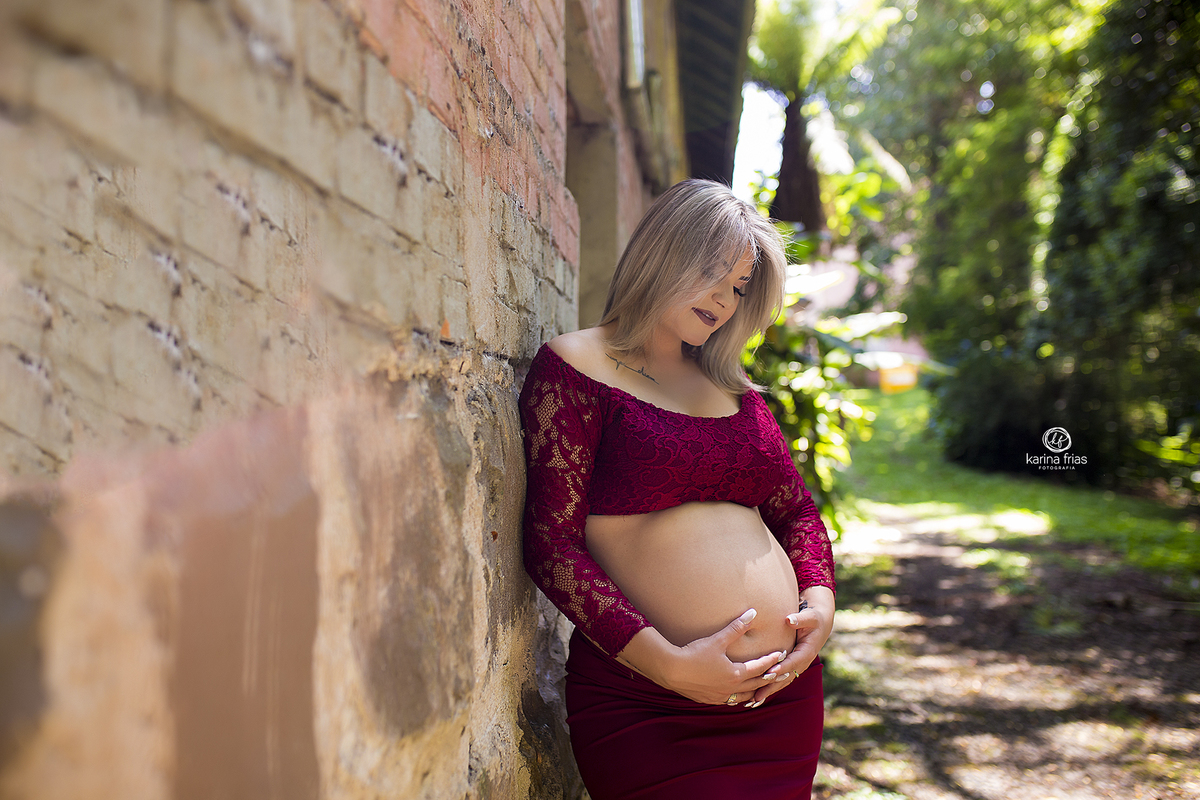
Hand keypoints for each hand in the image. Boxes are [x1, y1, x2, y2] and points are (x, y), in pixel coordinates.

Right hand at [619, 609, 788, 705]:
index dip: (771, 660)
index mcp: (736, 674)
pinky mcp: (709, 699)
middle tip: (782, 674)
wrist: (671, 670)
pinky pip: (729, 701)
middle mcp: (732, 688)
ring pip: (744, 697)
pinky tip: (735, 695)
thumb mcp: (717, 639)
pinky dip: (737, 698)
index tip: (781, 655)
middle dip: (770, 678)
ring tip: (761, 688)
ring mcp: (720, 696)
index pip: (760, 667)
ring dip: (754, 691)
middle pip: (756, 684)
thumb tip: (752, 613)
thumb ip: (736, 627)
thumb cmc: (694, 654)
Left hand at [748, 587, 835, 707]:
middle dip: (771, 686)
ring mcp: (797, 667)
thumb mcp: (810, 617)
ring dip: (768, 691)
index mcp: (807, 652)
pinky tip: (756, 697)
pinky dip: (769, 688)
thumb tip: (789, 619)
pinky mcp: (791, 667)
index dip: (782, 668)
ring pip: (782, 682)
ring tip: (753, 701)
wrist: (820, 624)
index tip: (769, 672)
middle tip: (756, 695)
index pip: (793, 662)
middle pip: (785, 677)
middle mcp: (802, 663)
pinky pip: (780, 680)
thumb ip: (800, 619)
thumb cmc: (814, 618)